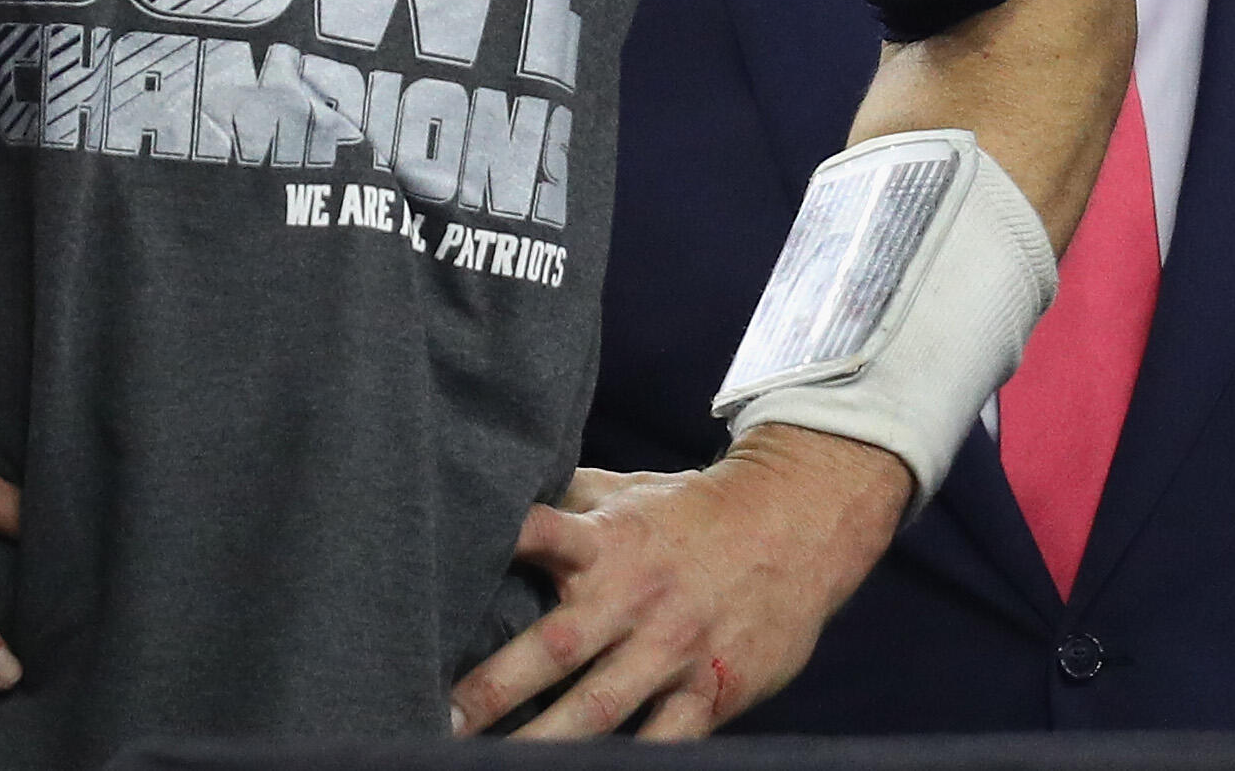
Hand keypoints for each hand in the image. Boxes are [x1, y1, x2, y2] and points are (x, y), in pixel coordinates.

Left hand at [448, 427, 910, 740]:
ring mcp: (674, 649)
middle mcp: (635, 597)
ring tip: (490, 768)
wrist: (796, 525)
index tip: (439, 572)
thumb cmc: (690, 511)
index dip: (500, 545)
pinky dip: (632, 763)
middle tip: (439, 717)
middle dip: (496, 687)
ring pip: (601, 710)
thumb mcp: (626, 491)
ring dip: (545, 743)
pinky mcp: (712, 690)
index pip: (541, 534)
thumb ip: (562, 502)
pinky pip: (665, 742)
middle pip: (557, 647)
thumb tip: (492, 491)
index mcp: (607, 542)